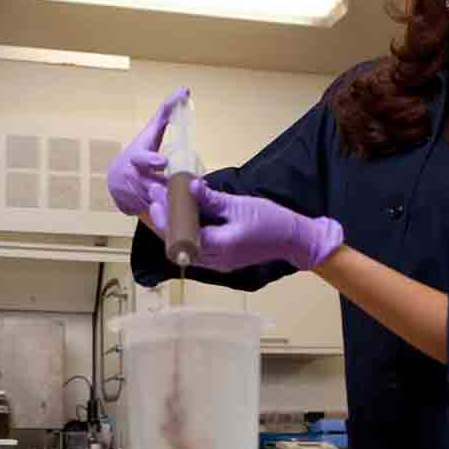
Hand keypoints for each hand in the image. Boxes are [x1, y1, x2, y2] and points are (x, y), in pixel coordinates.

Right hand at [107, 88, 189, 214]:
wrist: (117, 179)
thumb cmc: (138, 152)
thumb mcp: (150, 133)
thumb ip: (167, 113)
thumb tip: (185, 90)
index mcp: (137, 158)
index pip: (143, 158)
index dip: (152, 160)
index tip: (163, 161)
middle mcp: (133, 177)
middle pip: (154, 186)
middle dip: (168, 190)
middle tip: (182, 192)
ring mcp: (133, 195)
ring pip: (156, 203)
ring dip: (170, 205)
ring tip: (186, 206)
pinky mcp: (136, 210)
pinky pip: (155, 214)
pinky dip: (166, 214)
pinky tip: (178, 217)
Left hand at [147, 179, 342, 271]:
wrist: (293, 238)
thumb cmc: (269, 220)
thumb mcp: (239, 205)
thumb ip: (211, 199)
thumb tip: (189, 186)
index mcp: (220, 246)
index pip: (182, 235)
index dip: (166, 217)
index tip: (157, 198)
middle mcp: (216, 260)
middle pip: (179, 245)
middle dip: (165, 222)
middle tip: (156, 198)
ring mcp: (219, 263)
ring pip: (186, 248)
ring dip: (174, 228)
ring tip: (165, 204)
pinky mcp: (222, 260)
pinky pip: (197, 249)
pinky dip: (187, 233)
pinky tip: (183, 215)